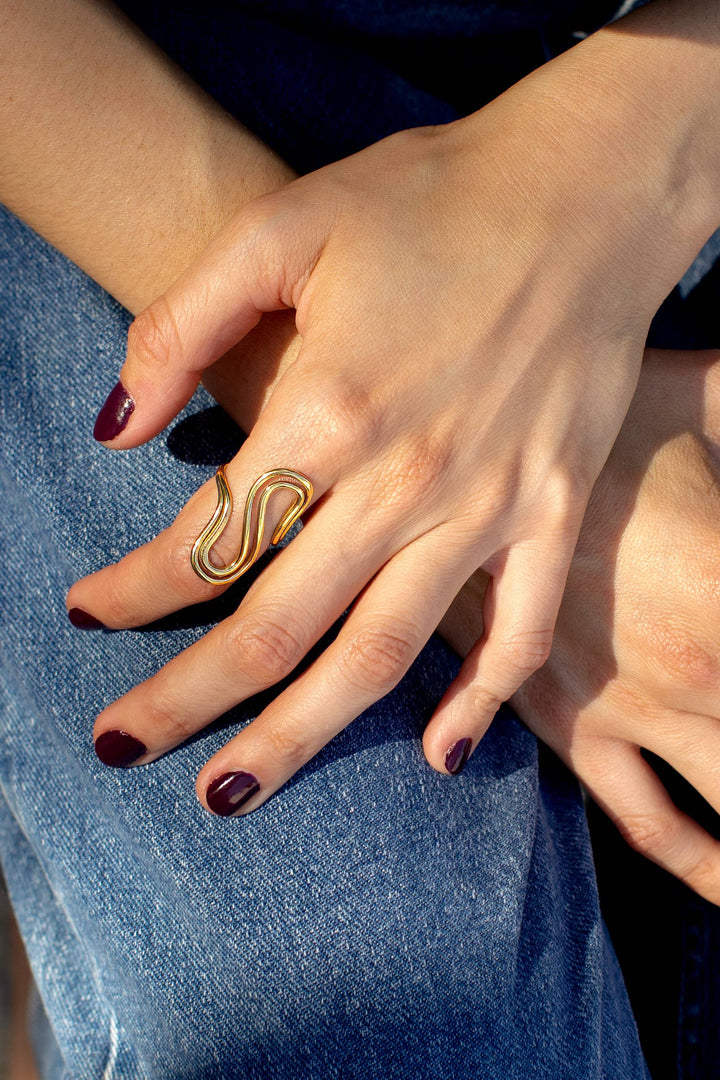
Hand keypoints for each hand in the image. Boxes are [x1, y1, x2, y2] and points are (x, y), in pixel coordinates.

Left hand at [73, 27, 716, 814]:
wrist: (579, 190)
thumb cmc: (428, 199)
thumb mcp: (280, 226)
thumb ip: (179, 328)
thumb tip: (112, 429)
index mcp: (327, 410)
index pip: (206, 538)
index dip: (131, 587)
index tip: (84, 611)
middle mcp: (402, 481)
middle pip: (273, 624)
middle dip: (182, 698)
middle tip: (118, 747)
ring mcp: (485, 507)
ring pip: (377, 654)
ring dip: (298, 735)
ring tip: (231, 794)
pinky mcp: (551, 512)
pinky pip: (517, 631)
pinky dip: (481, 701)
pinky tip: (438, 755)